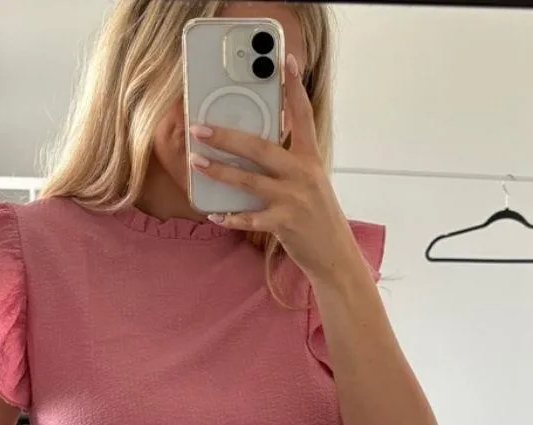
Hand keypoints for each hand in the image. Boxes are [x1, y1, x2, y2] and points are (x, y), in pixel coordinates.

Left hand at [187, 53, 349, 281]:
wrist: (335, 255)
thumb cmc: (319, 217)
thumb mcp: (312, 183)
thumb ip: (289, 164)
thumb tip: (255, 151)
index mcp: (311, 160)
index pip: (303, 116)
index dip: (293, 88)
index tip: (285, 62)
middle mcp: (302, 175)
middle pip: (260, 148)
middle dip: (226, 137)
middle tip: (200, 128)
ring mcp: (293, 200)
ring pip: (248, 180)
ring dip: (219, 171)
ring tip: (197, 163)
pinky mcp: (284, 224)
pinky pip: (249, 218)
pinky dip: (230, 216)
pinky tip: (214, 214)